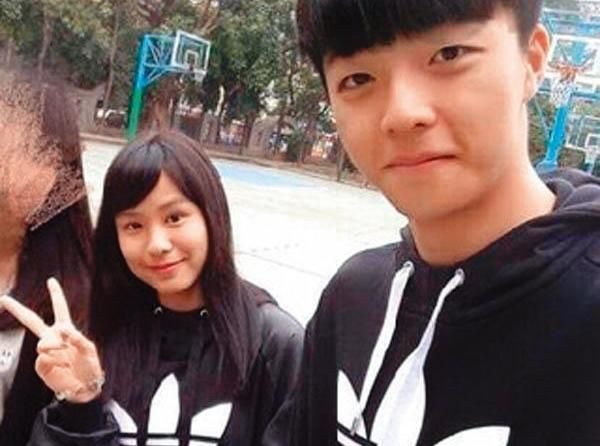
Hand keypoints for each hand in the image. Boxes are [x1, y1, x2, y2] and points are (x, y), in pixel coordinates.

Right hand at [0, 278, 103, 402]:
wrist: (84, 387)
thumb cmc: (89, 367)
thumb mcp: (89, 349)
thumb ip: (77, 337)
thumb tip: (61, 331)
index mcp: (66, 330)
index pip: (60, 309)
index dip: (56, 295)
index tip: (51, 281)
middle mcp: (53, 338)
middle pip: (32, 320)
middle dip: (17, 309)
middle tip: (3, 299)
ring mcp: (46, 351)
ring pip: (42, 344)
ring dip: (54, 348)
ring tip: (65, 355)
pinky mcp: (41, 365)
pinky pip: (43, 359)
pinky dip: (54, 361)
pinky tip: (62, 367)